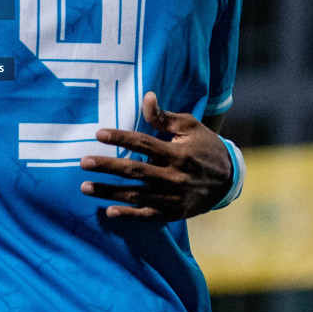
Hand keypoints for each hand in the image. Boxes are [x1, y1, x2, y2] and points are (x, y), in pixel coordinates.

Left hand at [78, 91, 232, 221]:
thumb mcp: (190, 126)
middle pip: (135, 171)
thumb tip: (147, 96)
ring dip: (109, 191)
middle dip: (107, 167)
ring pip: (136, 195)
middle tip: (83, 162)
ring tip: (85, 186)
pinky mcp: (174, 212)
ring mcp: (173, 197)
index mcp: (177, 153)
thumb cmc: (205, 147)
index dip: (120, 138)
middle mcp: (174, 176)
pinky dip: (129, 214)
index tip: (98, 134)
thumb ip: (164, 117)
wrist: (229, 180)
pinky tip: (108, 211)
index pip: (143, 143)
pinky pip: (148, 214)